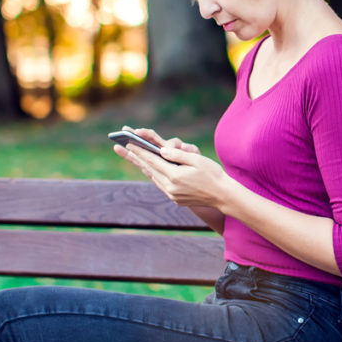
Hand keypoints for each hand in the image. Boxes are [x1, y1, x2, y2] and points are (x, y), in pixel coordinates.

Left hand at [112, 127, 230, 208]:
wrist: (223, 196)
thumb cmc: (212, 174)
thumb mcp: (197, 160)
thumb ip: (177, 155)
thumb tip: (161, 151)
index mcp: (175, 176)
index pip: (152, 161)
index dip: (139, 150)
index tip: (128, 142)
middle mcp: (170, 187)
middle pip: (148, 169)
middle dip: (133, 157)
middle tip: (119, 148)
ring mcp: (171, 194)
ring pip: (152, 177)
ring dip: (141, 166)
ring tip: (130, 157)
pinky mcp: (175, 199)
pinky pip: (160, 184)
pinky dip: (152, 174)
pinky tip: (148, 169)